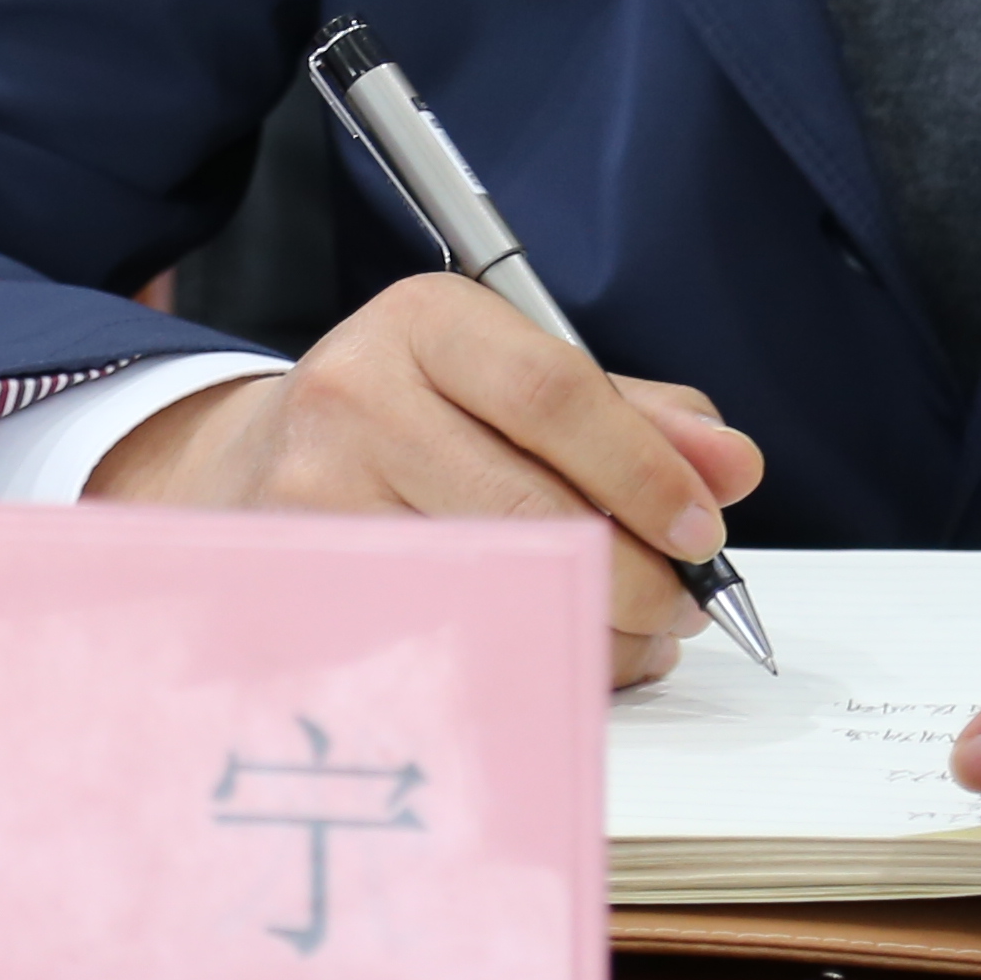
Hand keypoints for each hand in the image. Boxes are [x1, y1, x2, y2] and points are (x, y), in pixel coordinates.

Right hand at [86, 271, 765, 686]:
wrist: (247, 471)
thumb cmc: (407, 425)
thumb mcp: (511, 383)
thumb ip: (632, 415)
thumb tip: (732, 464)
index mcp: (424, 321)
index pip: (555, 391)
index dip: (647, 471)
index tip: (705, 530)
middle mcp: (354, 394)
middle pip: (531, 504)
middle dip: (635, 572)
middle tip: (683, 606)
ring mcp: (314, 497)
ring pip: (493, 588)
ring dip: (588, 630)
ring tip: (630, 637)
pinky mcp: (302, 588)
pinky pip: (443, 640)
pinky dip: (521, 658)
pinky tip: (552, 652)